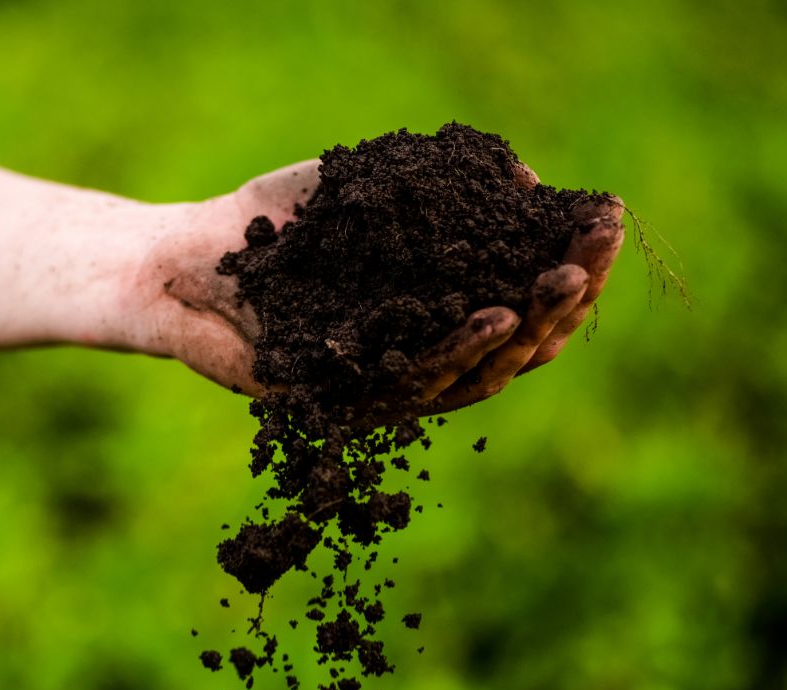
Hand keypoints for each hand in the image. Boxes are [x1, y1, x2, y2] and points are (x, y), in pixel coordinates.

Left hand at [132, 159, 623, 413]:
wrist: (182, 262)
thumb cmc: (269, 225)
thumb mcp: (364, 185)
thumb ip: (442, 184)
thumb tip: (530, 187)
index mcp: (432, 308)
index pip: (519, 295)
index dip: (568, 261)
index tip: (605, 219)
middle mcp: (418, 353)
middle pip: (512, 342)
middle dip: (563, 296)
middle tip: (596, 253)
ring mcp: (384, 385)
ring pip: (475, 374)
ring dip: (526, 329)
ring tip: (563, 283)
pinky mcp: (343, 408)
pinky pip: (411, 387)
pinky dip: (457, 353)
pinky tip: (492, 314)